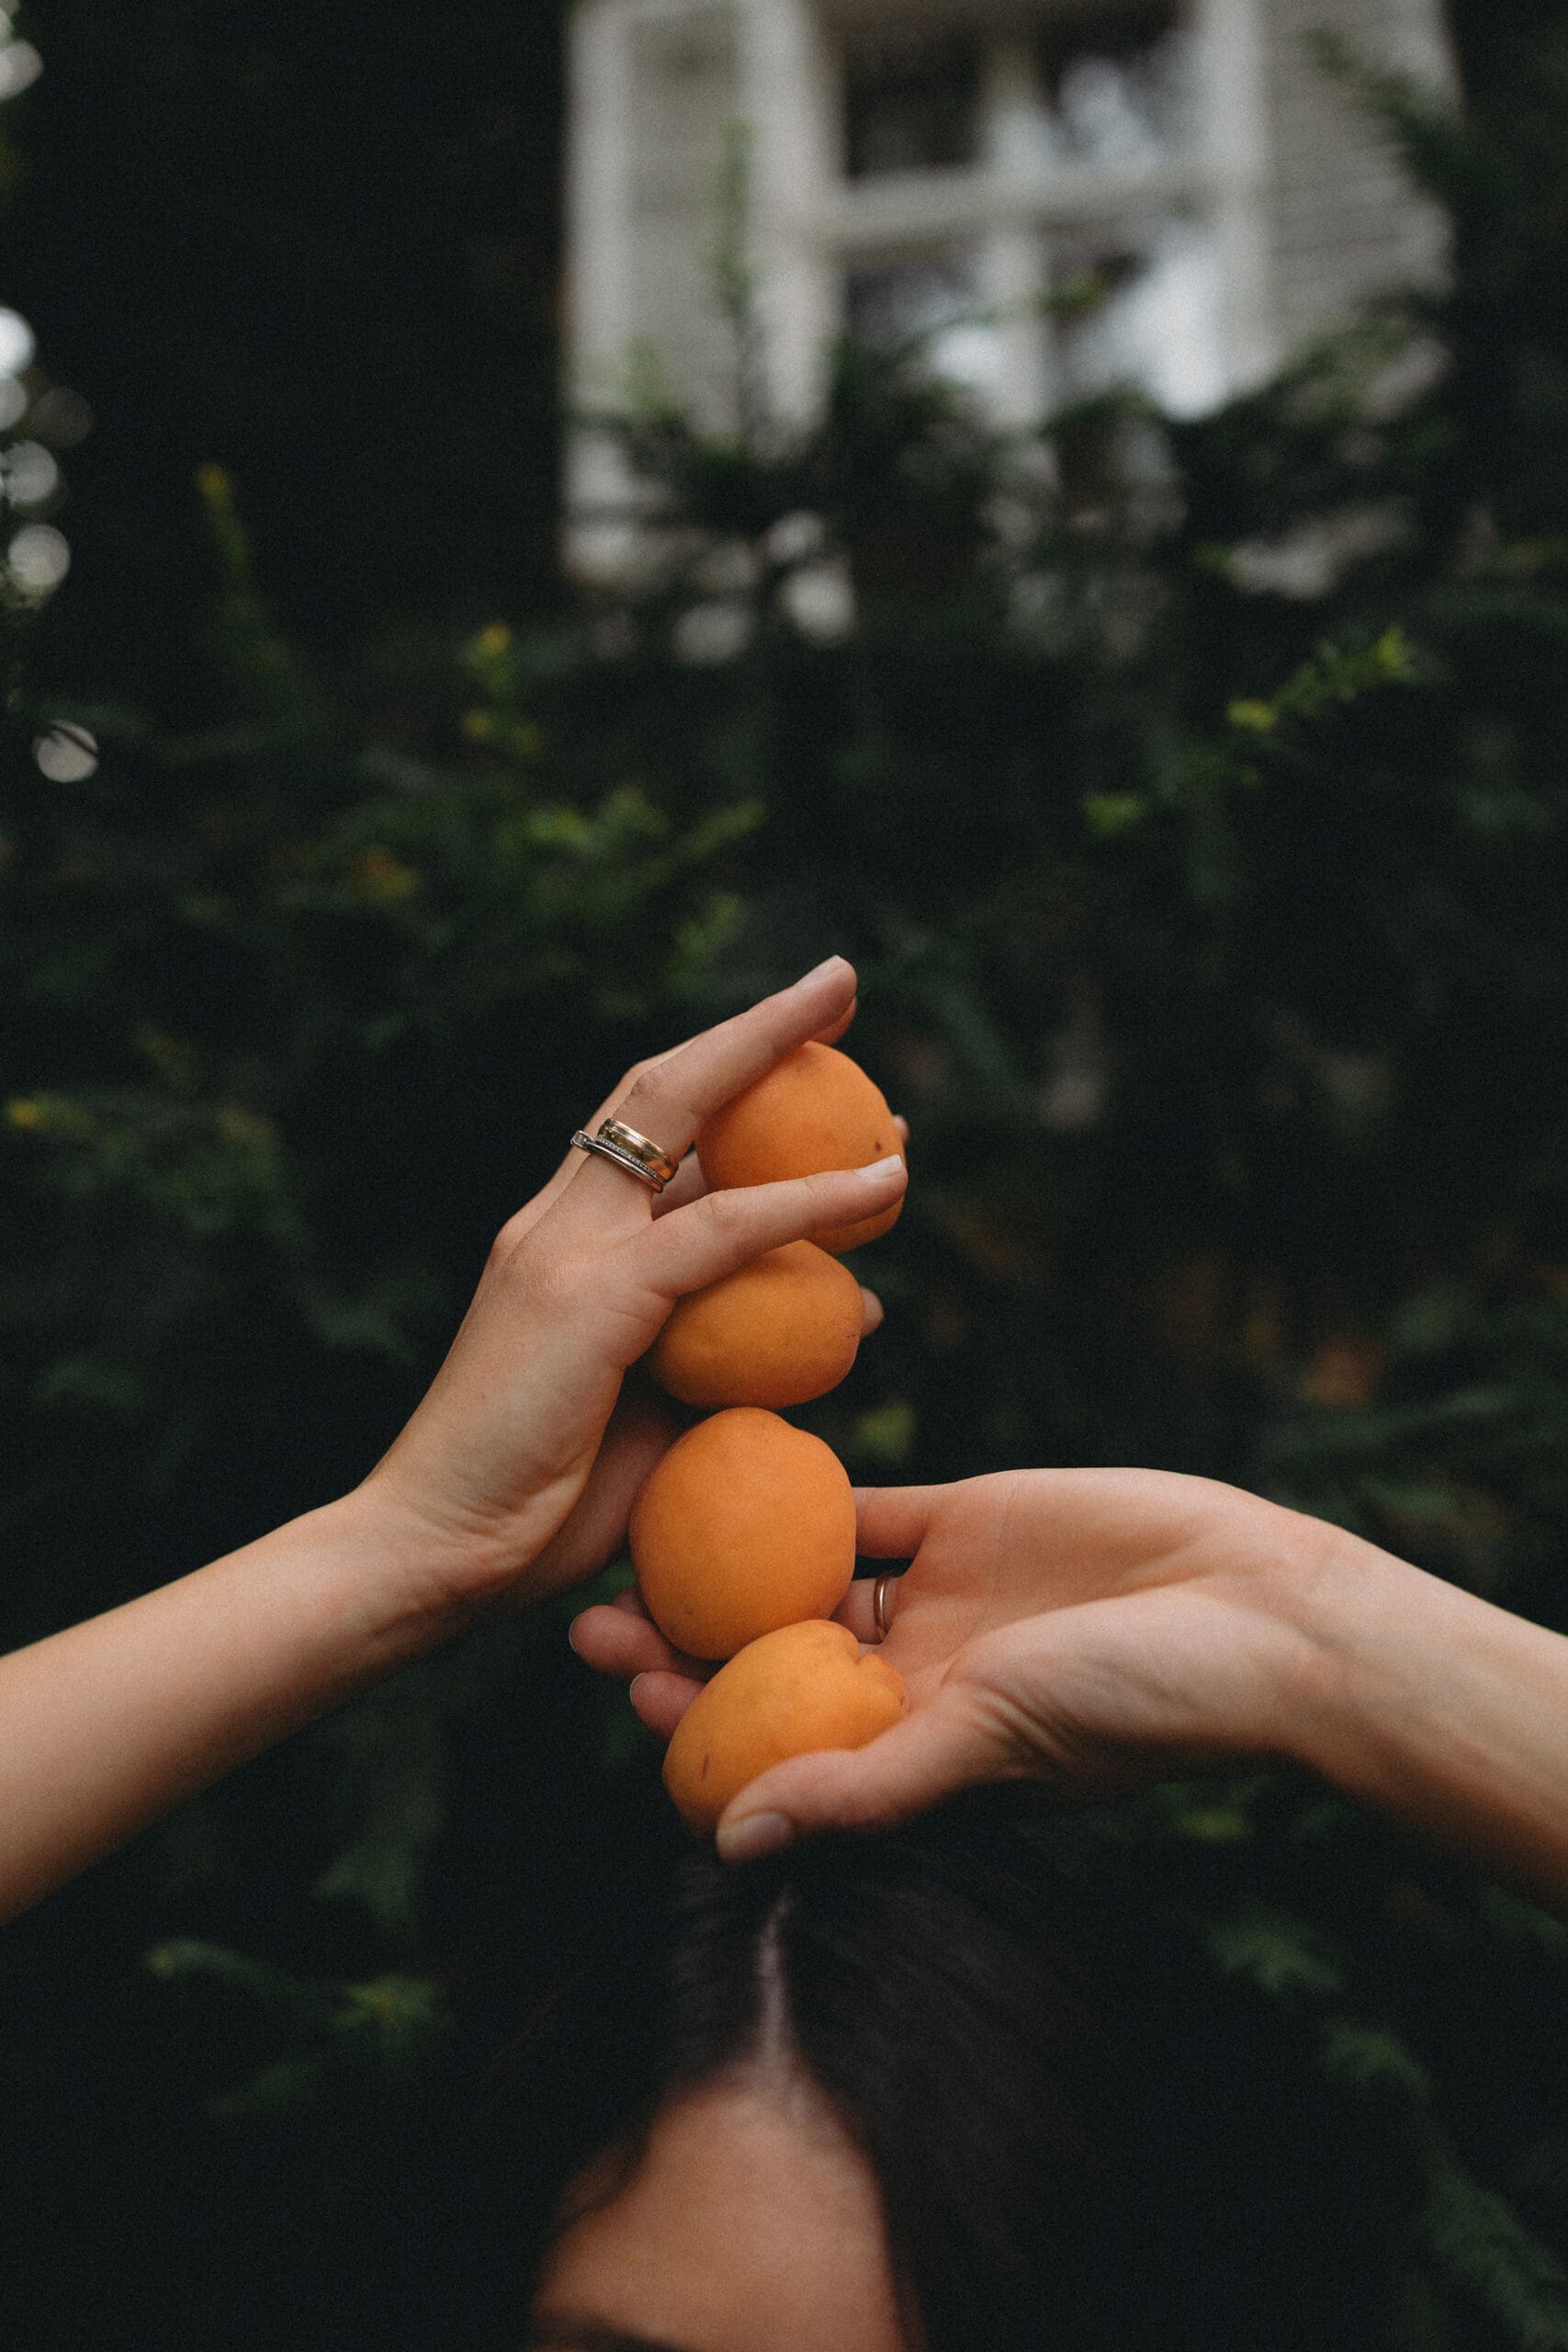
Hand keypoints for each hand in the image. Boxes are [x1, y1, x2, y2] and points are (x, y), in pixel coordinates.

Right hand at [356, 957, 905, 1627]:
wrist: (430, 1557)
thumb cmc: (535, 1507)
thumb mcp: (650, 1410)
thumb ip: (727, 1347)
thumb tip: (849, 1314)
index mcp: (558, 1241)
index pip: (644, 1123)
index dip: (724, 1068)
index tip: (810, 1045)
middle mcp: (555, 1223)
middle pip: (663, 1085)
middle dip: (755, 1027)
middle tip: (840, 988)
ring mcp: (565, 1250)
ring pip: (685, 1119)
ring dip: (785, 1073)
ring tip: (873, 1063)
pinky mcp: (591, 1298)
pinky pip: (722, 1231)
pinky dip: (808, 1203)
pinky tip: (878, 1189)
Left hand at [571, 1468, 1357, 1855]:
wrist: (1255, 1615)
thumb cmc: (1131, 1704)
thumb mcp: (985, 1743)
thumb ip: (862, 1787)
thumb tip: (730, 1843)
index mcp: (911, 1748)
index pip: (775, 1742)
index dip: (693, 1720)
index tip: (616, 1686)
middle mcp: (909, 1676)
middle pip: (766, 1659)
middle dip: (680, 1640)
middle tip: (591, 1614)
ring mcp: (935, 1595)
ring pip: (801, 1573)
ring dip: (724, 1558)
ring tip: (636, 1534)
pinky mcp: (966, 1518)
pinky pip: (866, 1501)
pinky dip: (806, 1483)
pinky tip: (730, 1455)